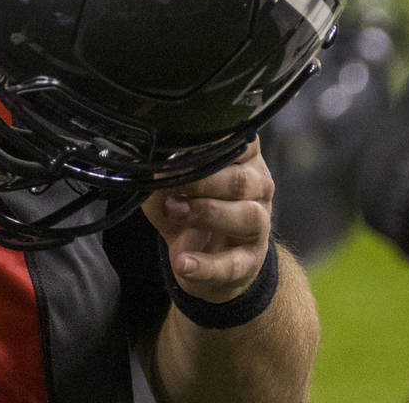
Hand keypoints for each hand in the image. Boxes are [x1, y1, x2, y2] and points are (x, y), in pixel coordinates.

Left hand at [141, 137, 273, 304]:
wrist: (202, 256)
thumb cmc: (187, 205)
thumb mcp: (168, 184)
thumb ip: (161, 172)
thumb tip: (149, 163)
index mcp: (242, 159)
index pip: (241, 143)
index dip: (211, 145)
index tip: (178, 149)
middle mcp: (258, 187)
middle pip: (241, 180)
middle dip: (202, 181)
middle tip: (170, 184)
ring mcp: (259, 225)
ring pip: (248, 216)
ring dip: (207, 213)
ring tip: (174, 211)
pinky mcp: (251, 261)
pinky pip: (234, 264)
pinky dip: (206, 265)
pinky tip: (183, 263)